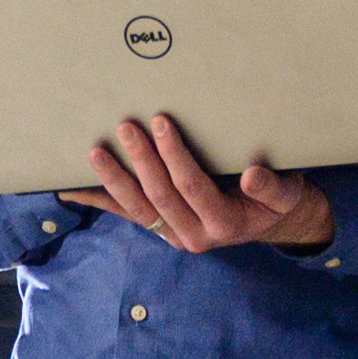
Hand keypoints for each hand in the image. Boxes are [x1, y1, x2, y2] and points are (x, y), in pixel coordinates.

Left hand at [86, 115, 334, 254]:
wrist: (268, 223)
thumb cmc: (277, 200)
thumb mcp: (287, 193)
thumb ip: (273, 187)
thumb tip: (253, 175)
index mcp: (223, 223)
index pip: (192, 186)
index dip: (175, 155)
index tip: (163, 122)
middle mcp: (193, 236)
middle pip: (159, 196)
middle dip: (141, 160)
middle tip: (126, 126)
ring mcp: (172, 235)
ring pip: (136, 209)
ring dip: (113, 180)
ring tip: (94, 152)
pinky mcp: (159, 229)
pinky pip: (125, 215)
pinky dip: (98, 201)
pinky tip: (70, 190)